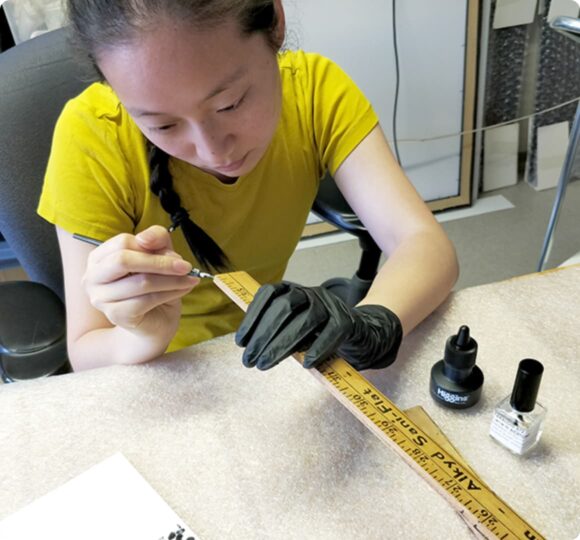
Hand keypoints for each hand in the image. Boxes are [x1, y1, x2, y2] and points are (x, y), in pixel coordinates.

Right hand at [82, 225, 198, 337]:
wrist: (154, 322)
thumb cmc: (155, 286)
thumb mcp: (159, 256)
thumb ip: (155, 239)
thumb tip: (145, 238)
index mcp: (99, 257)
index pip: (122, 242)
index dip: (151, 245)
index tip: (175, 254)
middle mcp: (93, 277)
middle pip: (124, 260)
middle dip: (160, 262)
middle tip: (185, 266)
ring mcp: (101, 298)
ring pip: (140, 282)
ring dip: (172, 280)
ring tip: (189, 279)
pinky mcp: (116, 315)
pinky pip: (147, 300)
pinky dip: (170, 293)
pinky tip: (182, 290)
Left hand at [235, 282, 402, 369]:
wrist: (357, 329)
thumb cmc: (317, 330)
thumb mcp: (293, 324)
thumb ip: (276, 329)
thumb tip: (251, 346)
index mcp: (292, 289)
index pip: (268, 295)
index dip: (252, 317)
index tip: (241, 342)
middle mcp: (310, 293)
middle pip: (284, 307)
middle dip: (264, 335)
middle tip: (249, 360)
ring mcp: (329, 305)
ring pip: (306, 320)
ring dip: (282, 345)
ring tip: (265, 365)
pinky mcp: (347, 321)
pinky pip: (331, 333)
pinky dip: (317, 348)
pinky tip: (305, 364)